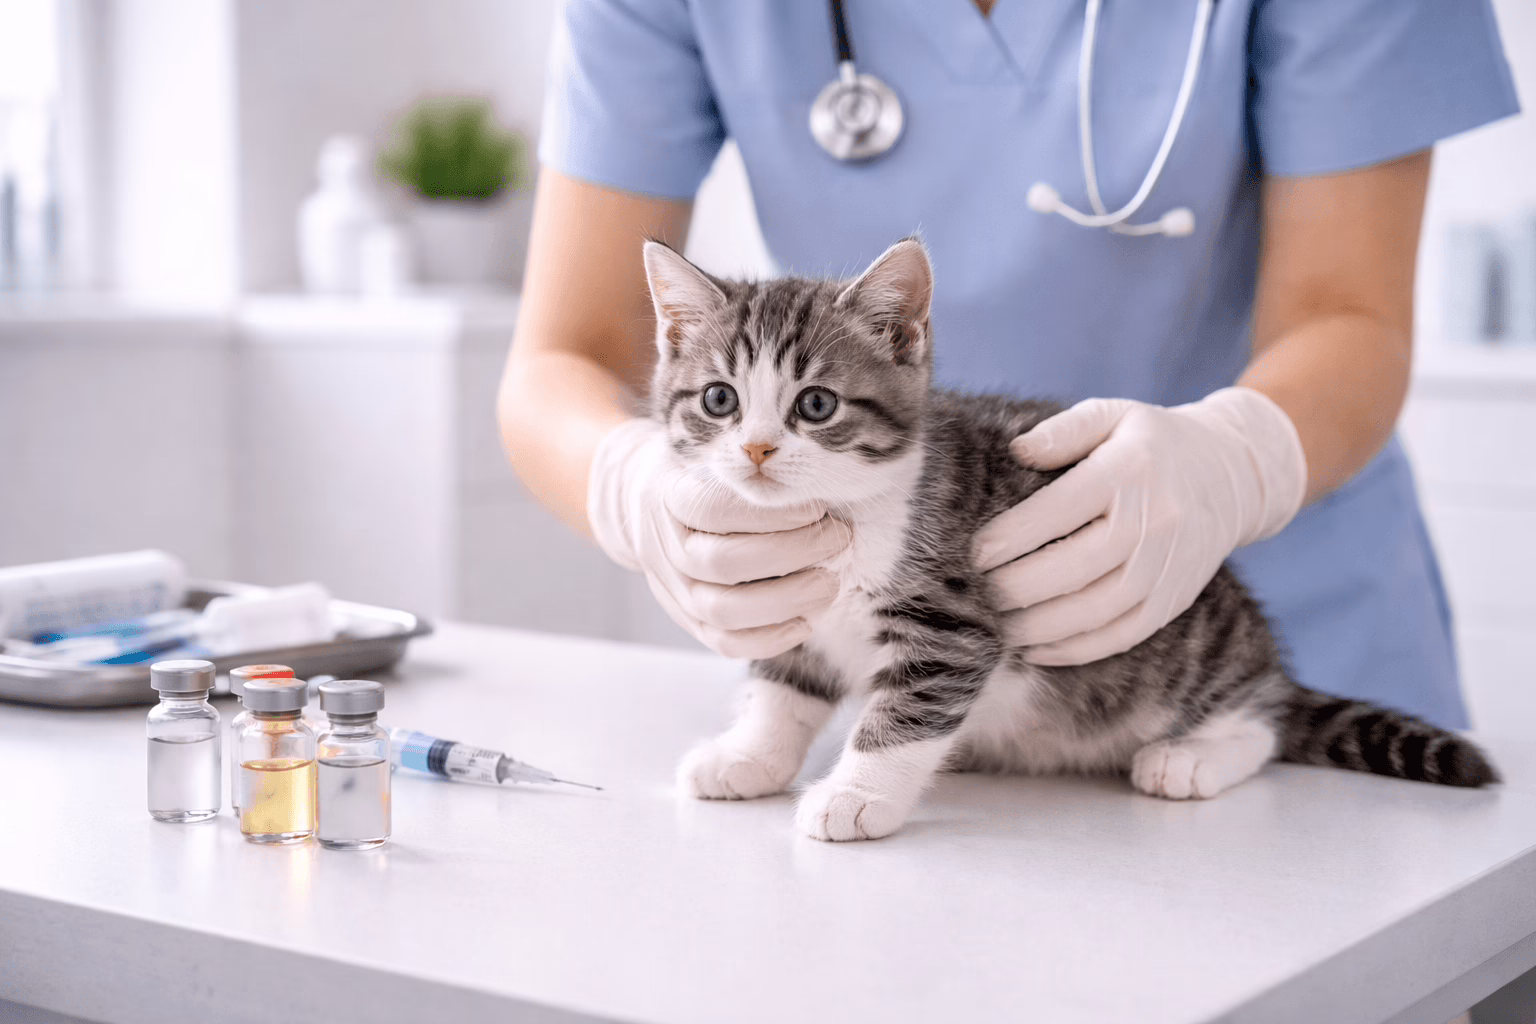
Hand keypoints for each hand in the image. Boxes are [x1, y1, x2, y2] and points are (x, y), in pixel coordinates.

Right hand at [587, 419, 849, 658]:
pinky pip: (725, 644)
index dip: (772, 514)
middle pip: (724, 563)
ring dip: (787, 601)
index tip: (817, 507)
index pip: (716, 510)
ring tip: (829, 583)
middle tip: (837, 539)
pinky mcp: (688, 621)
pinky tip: (805, 621)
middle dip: (793, 554)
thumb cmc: (697, 475)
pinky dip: (769, 640)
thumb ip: (749, 469)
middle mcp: (667, 548)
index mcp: (670, 498)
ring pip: (725, 611)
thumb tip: (817, 483)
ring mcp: (674, 590)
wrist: (643, 508)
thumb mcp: (711, 454)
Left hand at [974, 388, 1306, 665]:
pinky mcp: (1173, 602)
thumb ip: (1063, 430)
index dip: (1010, 537)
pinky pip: (1121, 636)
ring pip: (1095, 611)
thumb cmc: (1153, 443)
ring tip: (998, 626)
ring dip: (1038, 627)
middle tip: (978, 593)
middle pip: (1074, 568)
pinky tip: (1035, 649)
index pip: (1058, 511)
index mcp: (1129, 472)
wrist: (1234, 476)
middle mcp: (1152, 523)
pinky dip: (1074, 650)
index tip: (974, 552)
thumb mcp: (1113, 415)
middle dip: (1015, 587)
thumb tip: (1017, 449)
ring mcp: (1166, 568)